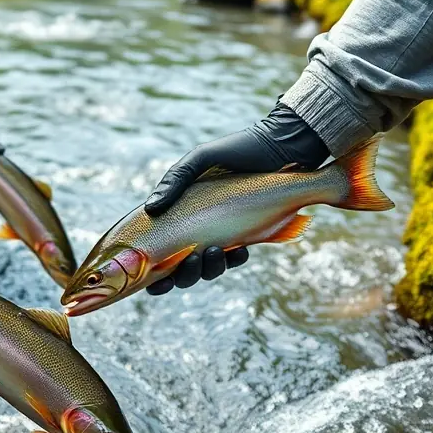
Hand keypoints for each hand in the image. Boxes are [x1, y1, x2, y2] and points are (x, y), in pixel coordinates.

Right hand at [143, 103, 329, 294]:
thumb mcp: (202, 158)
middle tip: (193, 258)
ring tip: (215, 250)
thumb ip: (175, 180)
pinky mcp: (244, 236)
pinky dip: (234, 260)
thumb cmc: (238, 149)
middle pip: (182, 269)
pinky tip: (240, 250)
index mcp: (178, 211)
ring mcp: (220, 234)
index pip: (157, 250)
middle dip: (185, 273)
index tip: (156, 283)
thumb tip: (151, 208)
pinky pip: (234, 259)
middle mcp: (196, 228)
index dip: (153, 272)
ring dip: (208, 268)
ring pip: (208, 269)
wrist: (281, 149)